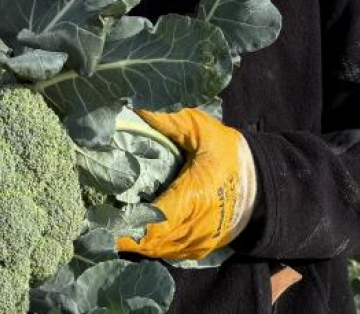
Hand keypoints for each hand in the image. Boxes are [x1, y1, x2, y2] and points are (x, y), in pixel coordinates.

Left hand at [116, 108, 256, 260]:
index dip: (127, 226)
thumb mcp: (201, 130)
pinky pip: (171, 253)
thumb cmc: (230, 154)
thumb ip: (168, 121)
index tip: (101, 220)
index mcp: (193, 197)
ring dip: (135, 243)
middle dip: (123, 235)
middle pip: (151, 241)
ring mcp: (199, 241)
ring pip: (159, 251)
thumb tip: (135, 106)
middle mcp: (195, 226)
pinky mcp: (202, 247)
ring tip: (108, 229)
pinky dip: (152, 246)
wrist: (264, 182)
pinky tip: (134, 234)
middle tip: (95, 223)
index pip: (154, 221)